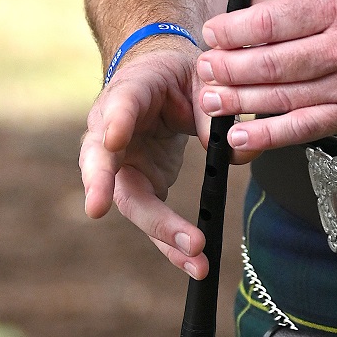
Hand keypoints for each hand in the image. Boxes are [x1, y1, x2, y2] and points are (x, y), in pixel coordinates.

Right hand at [80, 42, 212, 277]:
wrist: (161, 77)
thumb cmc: (178, 73)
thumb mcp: (202, 75)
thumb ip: (212, 109)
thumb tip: (234, 151)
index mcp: (130, 90)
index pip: (118, 104)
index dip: (114, 121)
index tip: (112, 140)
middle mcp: (113, 132)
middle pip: (104, 164)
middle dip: (107, 188)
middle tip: (101, 209)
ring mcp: (124, 165)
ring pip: (131, 202)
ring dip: (161, 232)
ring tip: (195, 257)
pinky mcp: (143, 187)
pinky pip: (153, 219)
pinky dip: (173, 243)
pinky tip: (196, 264)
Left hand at [195, 0, 336, 153]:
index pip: (271, 21)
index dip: (233, 30)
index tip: (213, 32)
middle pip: (272, 63)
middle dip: (228, 68)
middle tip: (203, 69)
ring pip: (284, 98)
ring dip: (240, 102)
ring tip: (209, 101)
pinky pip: (306, 127)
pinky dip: (270, 134)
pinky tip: (242, 135)